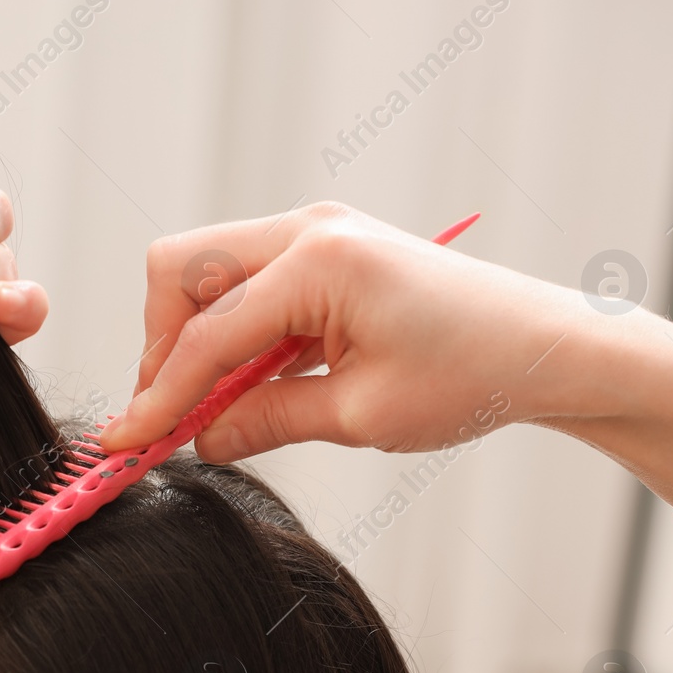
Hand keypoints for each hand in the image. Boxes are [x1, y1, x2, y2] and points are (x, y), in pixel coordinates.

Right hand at [101, 202, 587, 459]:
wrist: (547, 347)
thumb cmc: (473, 374)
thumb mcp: (362, 415)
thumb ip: (267, 421)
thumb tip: (199, 439)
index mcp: (322, 261)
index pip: (208, 334)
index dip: (160, 394)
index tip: (126, 442)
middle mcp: (309, 229)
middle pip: (181, 269)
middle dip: (162, 344)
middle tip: (170, 414)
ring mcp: (316, 232)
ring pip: (206, 271)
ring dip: (196, 338)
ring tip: (210, 408)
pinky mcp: (324, 249)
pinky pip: (246, 283)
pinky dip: (232, 332)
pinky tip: (248, 385)